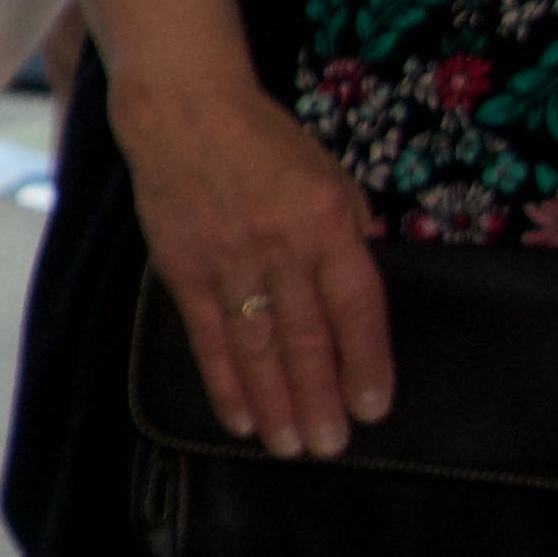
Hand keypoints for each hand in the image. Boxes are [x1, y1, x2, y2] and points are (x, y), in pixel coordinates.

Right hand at [131, 68, 393, 450]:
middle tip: (330, 447)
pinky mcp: (183, 267)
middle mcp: (280, 247)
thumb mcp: (332, 176)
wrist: (184, 108)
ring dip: (274, 401)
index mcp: (328, 223)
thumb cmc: (267, 140)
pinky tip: (239, 416)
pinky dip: (223, 378)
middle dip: (319, 398)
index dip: (365, 361)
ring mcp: (227, 260)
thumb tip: (355, 297)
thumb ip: (348, 235)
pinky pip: (206, 334)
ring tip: (289, 446)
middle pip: (305, 337)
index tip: (374, 408)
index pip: (355, 307)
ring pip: (256, 344)